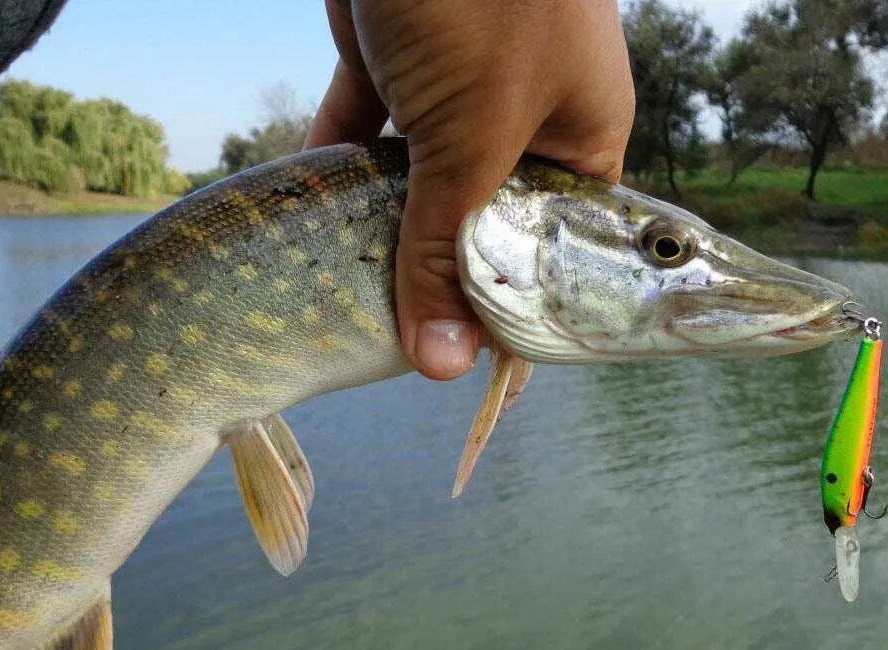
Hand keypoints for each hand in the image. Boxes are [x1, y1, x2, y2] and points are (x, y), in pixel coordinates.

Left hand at [305, 0, 634, 379]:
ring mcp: (455, 91)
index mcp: (578, 139)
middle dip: (439, 279)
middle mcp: (522, 121)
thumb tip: (444, 363)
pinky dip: (336, 173)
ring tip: (347, 305)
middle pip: (479, 225)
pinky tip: (309, 221)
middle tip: (394, 347)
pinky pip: (363, 135)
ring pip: (416, 186)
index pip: (555, 250)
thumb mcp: (472, 137)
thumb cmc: (483, 1)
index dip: (519, 311)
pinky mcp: (391, 62)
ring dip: (381, 233)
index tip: (473, 375)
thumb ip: (446, 246)